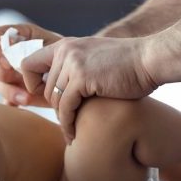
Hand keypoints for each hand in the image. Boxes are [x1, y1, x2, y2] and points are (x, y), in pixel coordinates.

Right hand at [0, 22, 63, 106]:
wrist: (78, 74)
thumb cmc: (69, 55)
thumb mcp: (56, 47)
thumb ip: (36, 51)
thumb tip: (13, 61)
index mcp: (18, 35)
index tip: (8, 61)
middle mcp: (9, 54)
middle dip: (0, 72)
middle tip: (16, 79)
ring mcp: (10, 75)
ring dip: (9, 91)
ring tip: (27, 98)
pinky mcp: (15, 92)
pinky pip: (5, 100)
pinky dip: (13, 102)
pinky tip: (23, 103)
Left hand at [20, 36, 157, 142]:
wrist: (150, 59)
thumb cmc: (128, 64)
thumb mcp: (95, 59)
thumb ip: (76, 68)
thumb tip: (61, 90)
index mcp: (66, 45)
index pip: (30, 63)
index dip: (33, 83)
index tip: (46, 98)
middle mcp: (65, 51)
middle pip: (46, 88)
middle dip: (55, 108)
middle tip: (68, 123)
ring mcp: (73, 63)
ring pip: (54, 100)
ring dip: (62, 120)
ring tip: (71, 132)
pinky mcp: (82, 78)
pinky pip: (66, 107)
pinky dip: (68, 124)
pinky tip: (74, 134)